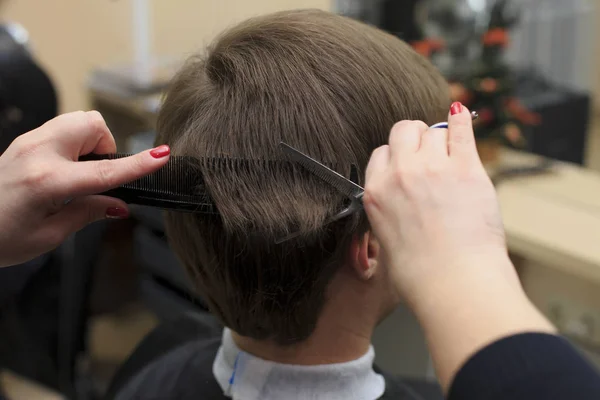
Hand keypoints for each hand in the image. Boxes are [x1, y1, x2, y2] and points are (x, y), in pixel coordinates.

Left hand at [0, 111, 169, 266]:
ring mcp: (27, 143)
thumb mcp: (48, 235)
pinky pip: (61, 129)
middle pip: (91, 124)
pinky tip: (63, 170)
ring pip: (77, 121)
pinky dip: (73, 144)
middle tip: (96, 173)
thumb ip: (87, 213)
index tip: (161, 156)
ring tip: (79, 173)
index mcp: (47, 182)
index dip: (138, 164)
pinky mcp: (23, 142)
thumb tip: (118, 205)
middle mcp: (38, 153)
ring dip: (89, 143)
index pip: (105, 170)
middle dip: (105, 144)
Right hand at [364, 103, 509, 302]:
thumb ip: (389, 215)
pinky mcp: (465, 169)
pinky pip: (461, 130)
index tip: (407, 164)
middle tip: (427, 152)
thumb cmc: (420, 274)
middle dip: (414, 137)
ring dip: (441, 139)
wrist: (452, 282)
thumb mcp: (386, 242)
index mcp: (376, 193)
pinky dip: (462, 120)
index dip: (396, 157)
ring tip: (451, 154)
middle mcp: (400, 174)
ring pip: (433, 131)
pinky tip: (462, 115)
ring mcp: (432, 168)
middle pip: (402, 131)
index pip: (381, 153)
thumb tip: (400, 209)